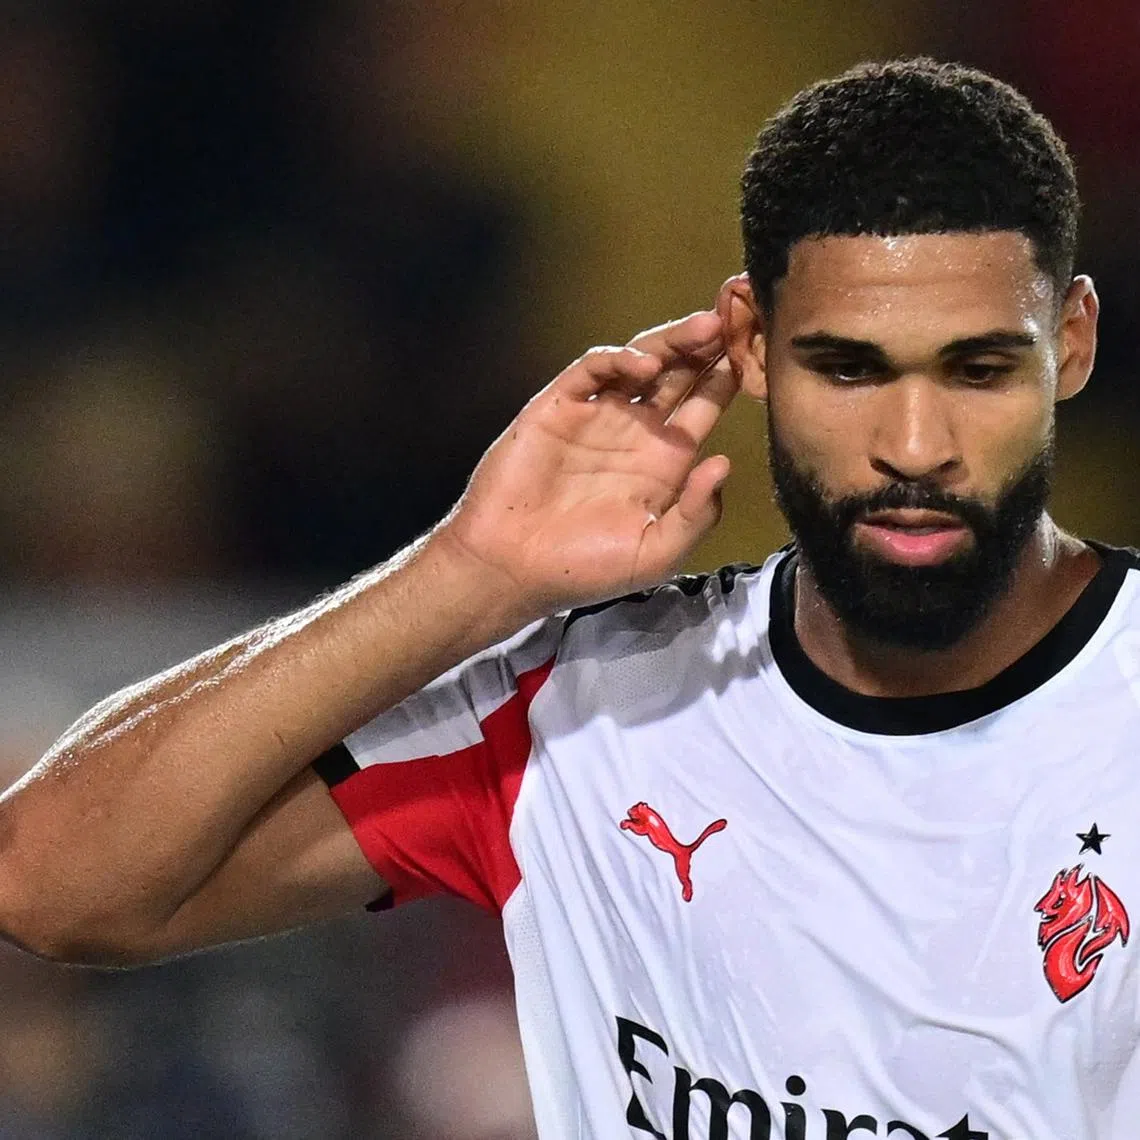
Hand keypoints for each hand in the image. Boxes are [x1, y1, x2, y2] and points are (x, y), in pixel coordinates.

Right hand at [436, 309, 737, 616]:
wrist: (514, 570)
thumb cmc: (585, 570)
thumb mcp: (656, 553)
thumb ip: (695, 515)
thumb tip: (724, 464)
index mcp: (664, 461)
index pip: (704, 404)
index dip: (730, 376)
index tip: (761, 351)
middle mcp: (635, 431)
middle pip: (679, 373)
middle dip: (708, 346)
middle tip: (739, 320)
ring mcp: (597, 415)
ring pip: (640, 361)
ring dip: (673, 342)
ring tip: (706, 327)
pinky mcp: (558, 407)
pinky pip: (592, 370)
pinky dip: (618, 360)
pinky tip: (646, 365)